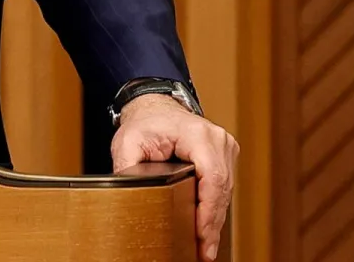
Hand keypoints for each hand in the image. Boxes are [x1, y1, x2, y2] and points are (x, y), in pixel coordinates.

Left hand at [111, 94, 238, 260]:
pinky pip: (223, 187)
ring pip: (225, 192)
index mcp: (197, 134)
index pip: (212, 177)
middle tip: (204, 252)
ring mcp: (225, 148)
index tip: (202, 235)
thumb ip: (128, 168)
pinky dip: (215, 209)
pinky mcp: (225, 157)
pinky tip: (208, 230)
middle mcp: (218, 140)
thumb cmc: (144, 123)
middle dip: (212, 224)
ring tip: (205, 248)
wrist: (155, 107)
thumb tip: (130, 194)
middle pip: (222, 190)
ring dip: (215, 220)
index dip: (208, 210)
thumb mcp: (127, 142)